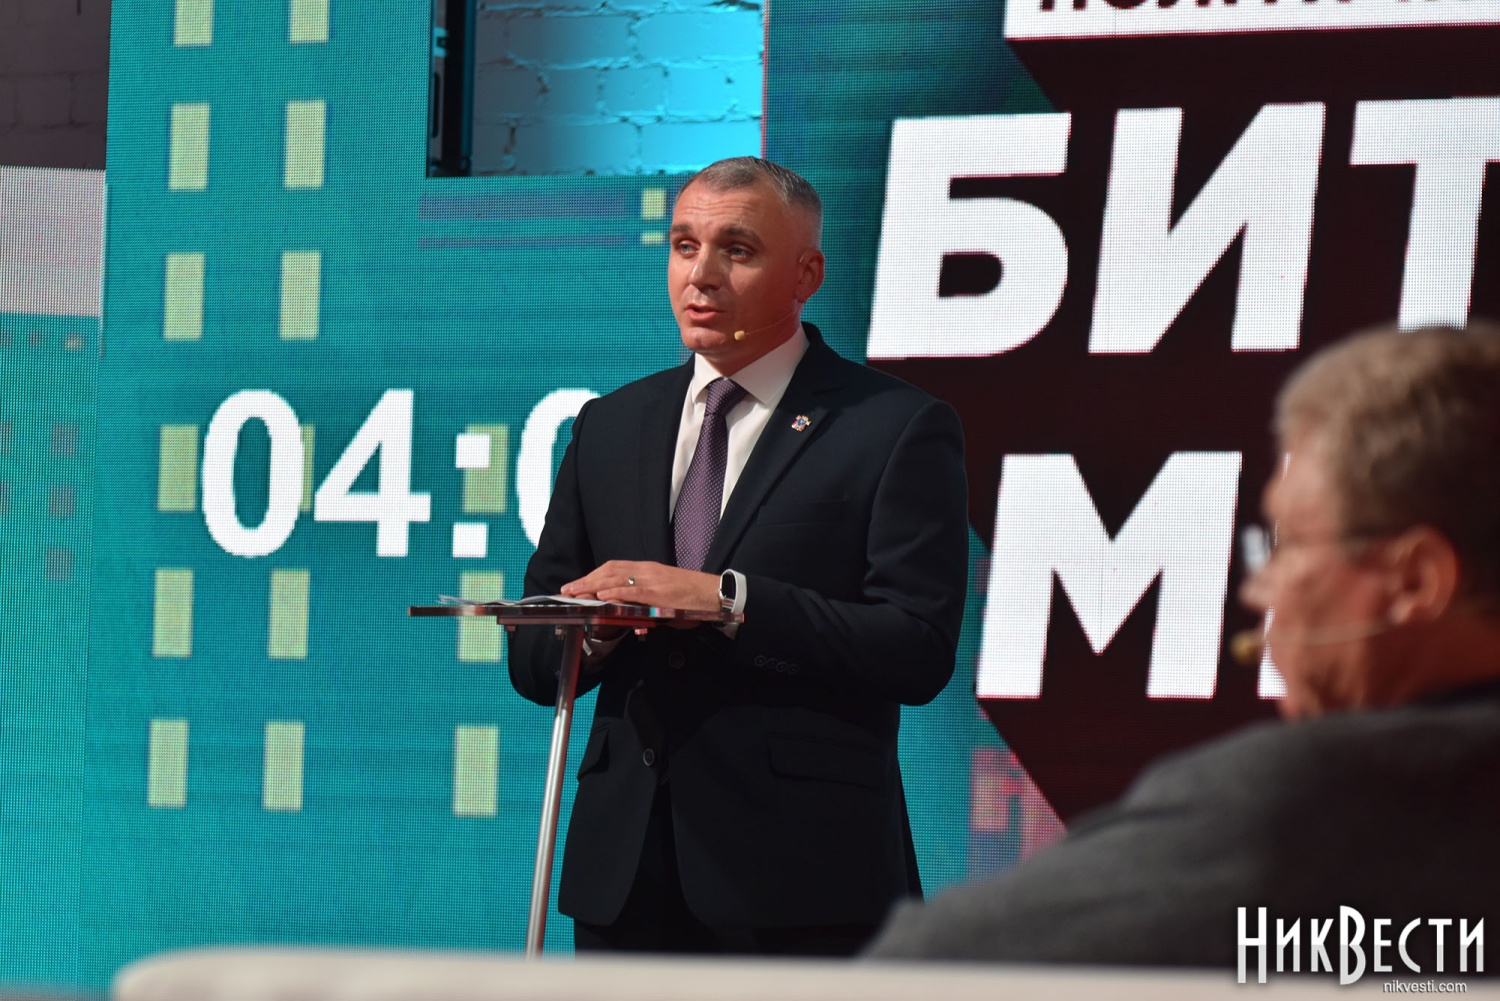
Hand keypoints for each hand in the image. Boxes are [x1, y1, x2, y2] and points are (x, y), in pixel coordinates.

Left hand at [562, 560, 719, 617]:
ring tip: (577, 592)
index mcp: (647, 569)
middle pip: (610, 570)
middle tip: (568, 589)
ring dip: (593, 586)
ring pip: (617, 578)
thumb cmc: (691, 598)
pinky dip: (616, 592)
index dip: (593, 575)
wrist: (714, 594)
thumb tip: (633, 623)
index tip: (578, 583)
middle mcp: (647, 571)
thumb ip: (646, 606)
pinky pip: (634, 591)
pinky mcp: (660, 593)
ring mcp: (653, 581)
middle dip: (586, 580)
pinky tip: (602, 595)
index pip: (614, 567)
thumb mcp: (664, 598)